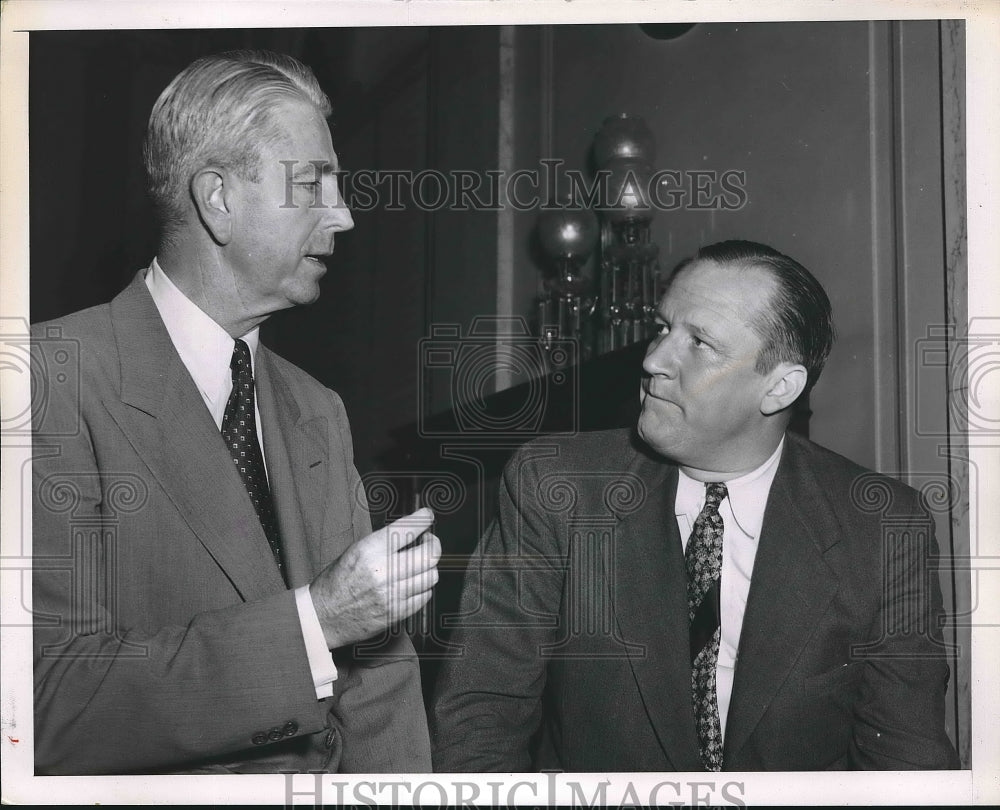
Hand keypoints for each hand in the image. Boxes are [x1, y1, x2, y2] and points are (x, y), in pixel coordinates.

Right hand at [310, 508, 440, 648]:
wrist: (323, 616)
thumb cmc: (335, 583)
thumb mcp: (354, 552)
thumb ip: (382, 542)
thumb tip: (410, 532)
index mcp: (369, 552)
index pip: (407, 530)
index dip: (422, 519)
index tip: (427, 515)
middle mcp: (383, 573)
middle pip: (428, 555)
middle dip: (433, 544)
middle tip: (428, 541)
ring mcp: (392, 595)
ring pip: (431, 576)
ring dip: (429, 566)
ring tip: (420, 563)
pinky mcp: (397, 613)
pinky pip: (425, 596)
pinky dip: (424, 587)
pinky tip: (414, 582)